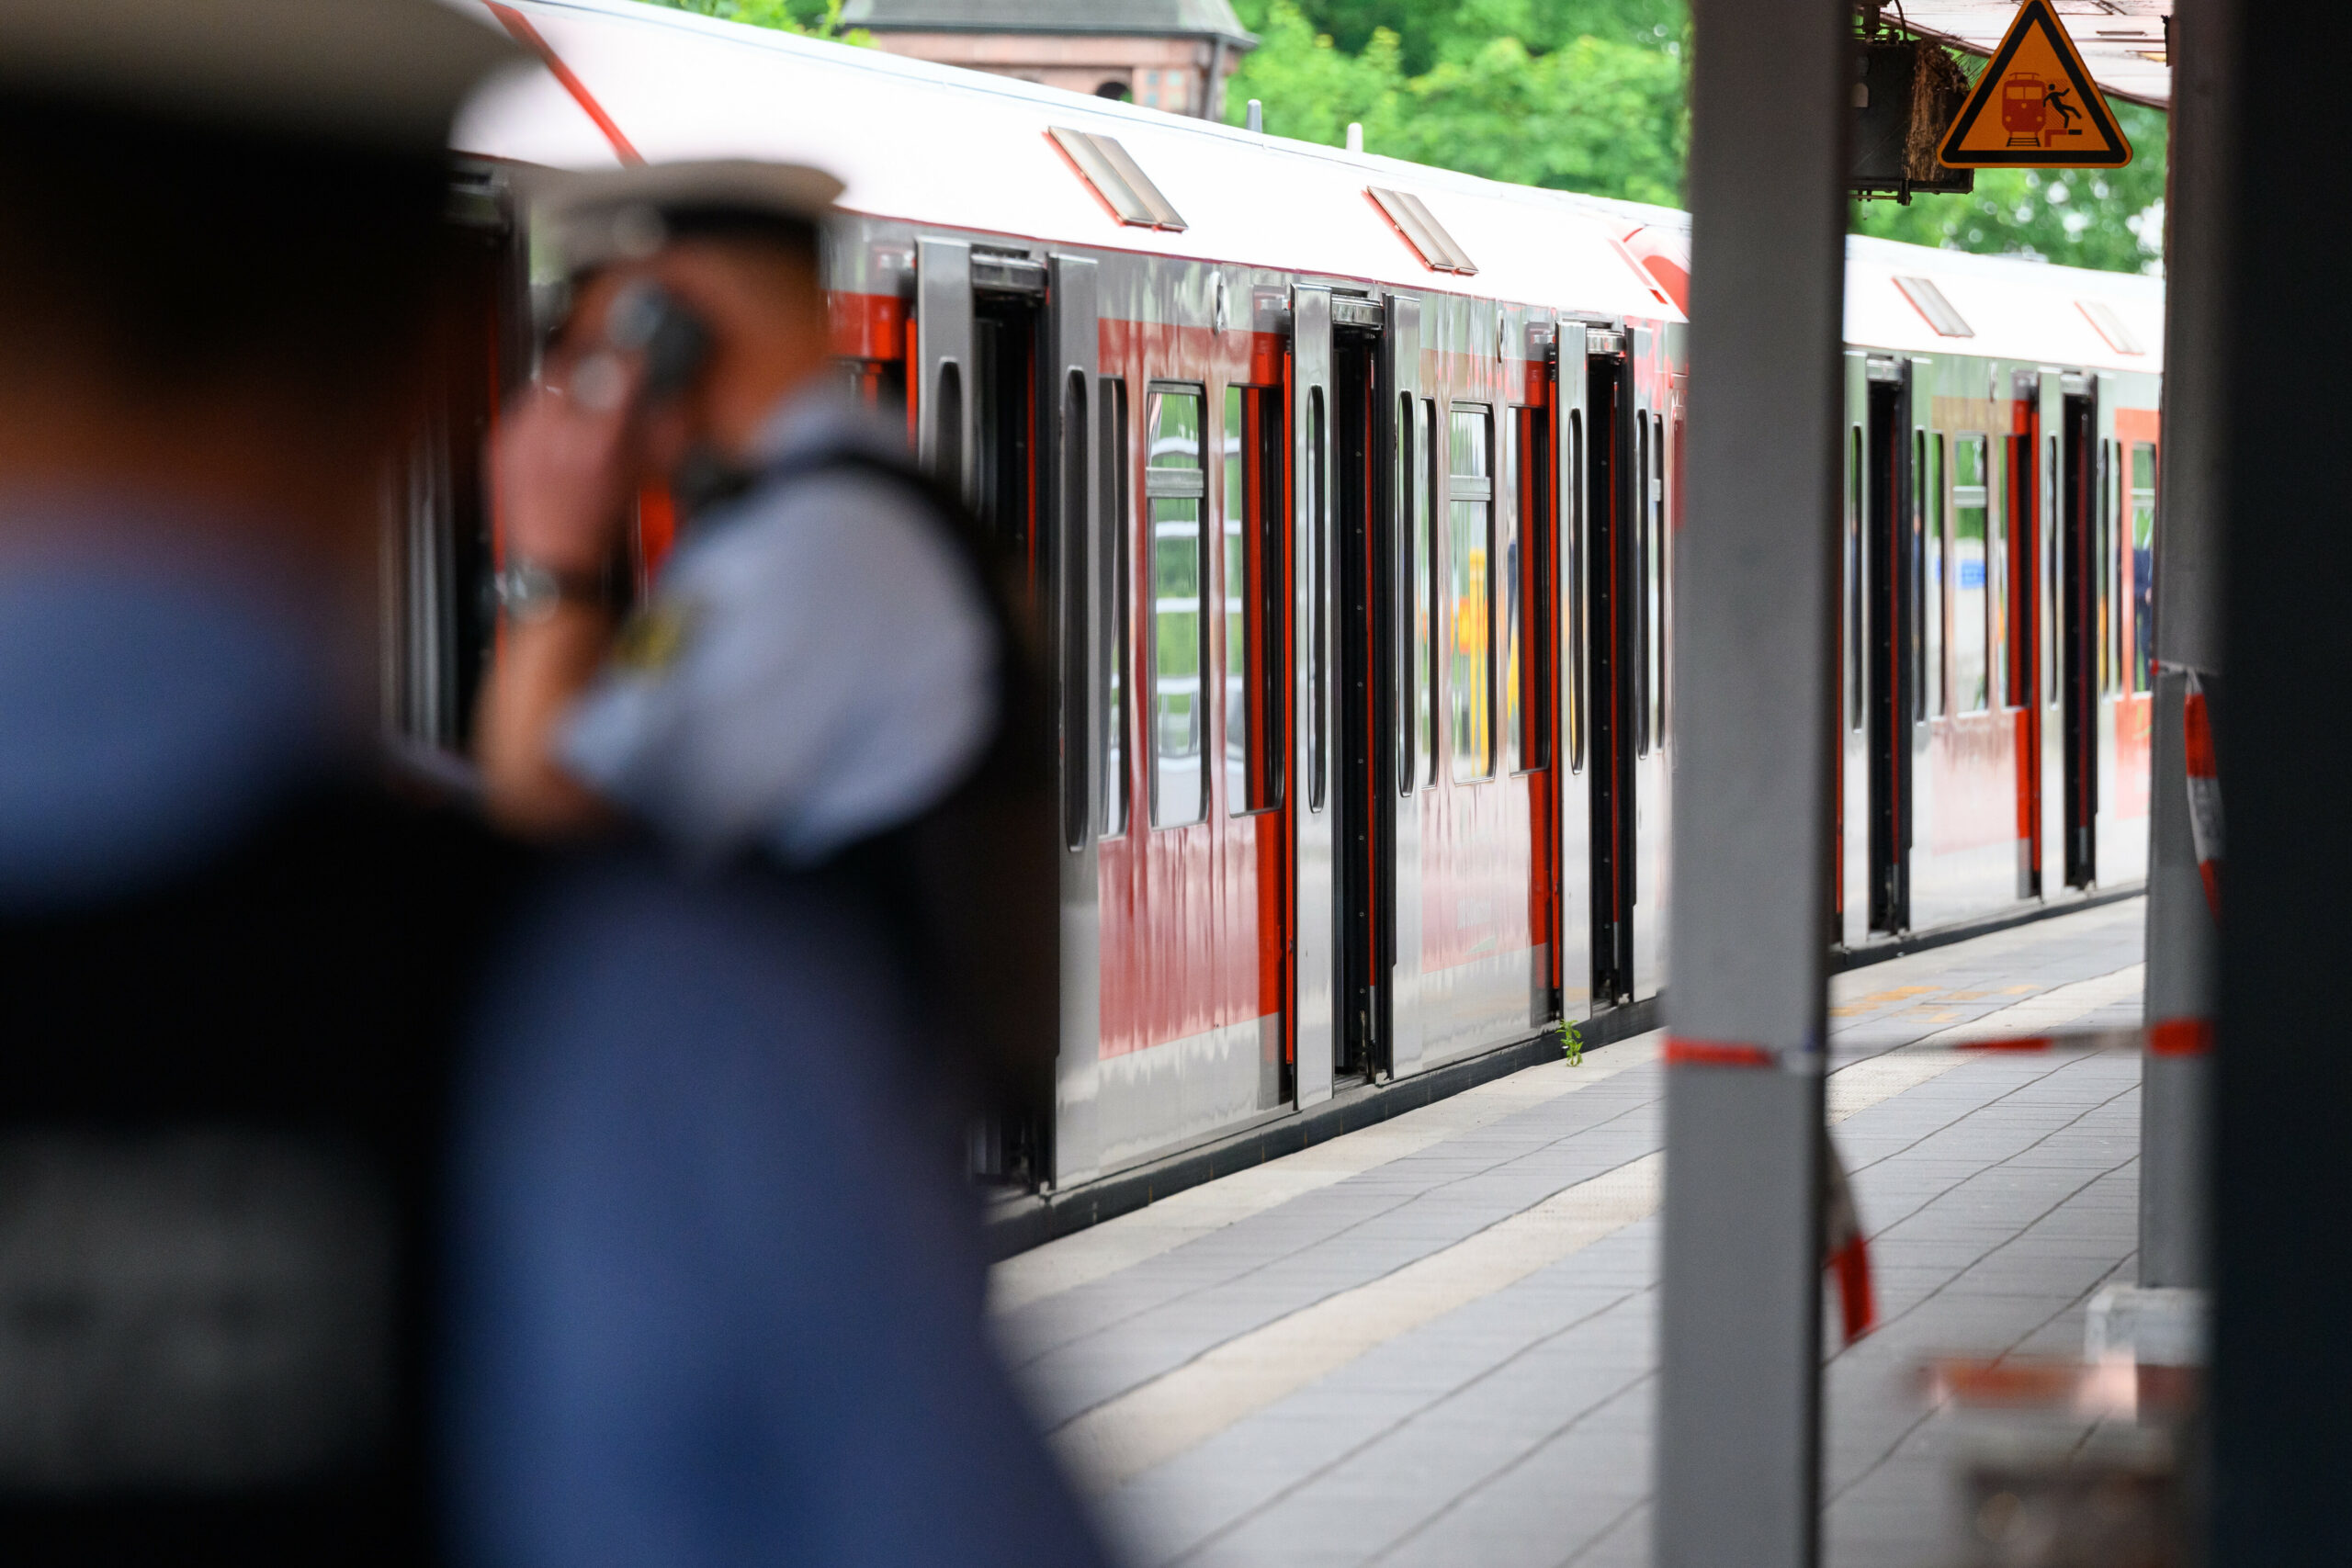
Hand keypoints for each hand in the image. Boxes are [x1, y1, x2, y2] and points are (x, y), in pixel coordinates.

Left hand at [492, 351, 644, 576]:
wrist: (554, 561)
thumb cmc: (600, 528)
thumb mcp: (643, 479)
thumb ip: (662, 434)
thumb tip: (673, 401)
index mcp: (597, 441)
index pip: (616, 374)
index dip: (631, 359)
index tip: (638, 357)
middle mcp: (555, 433)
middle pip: (572, 366)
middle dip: (593, 363)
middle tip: (606, 367)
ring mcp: (521, 436)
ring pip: (545, 383)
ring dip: (566, 382)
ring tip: (581, 397)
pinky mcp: (501, 444)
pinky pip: (524, 408)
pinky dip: (543, 408)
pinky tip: (556, 425)